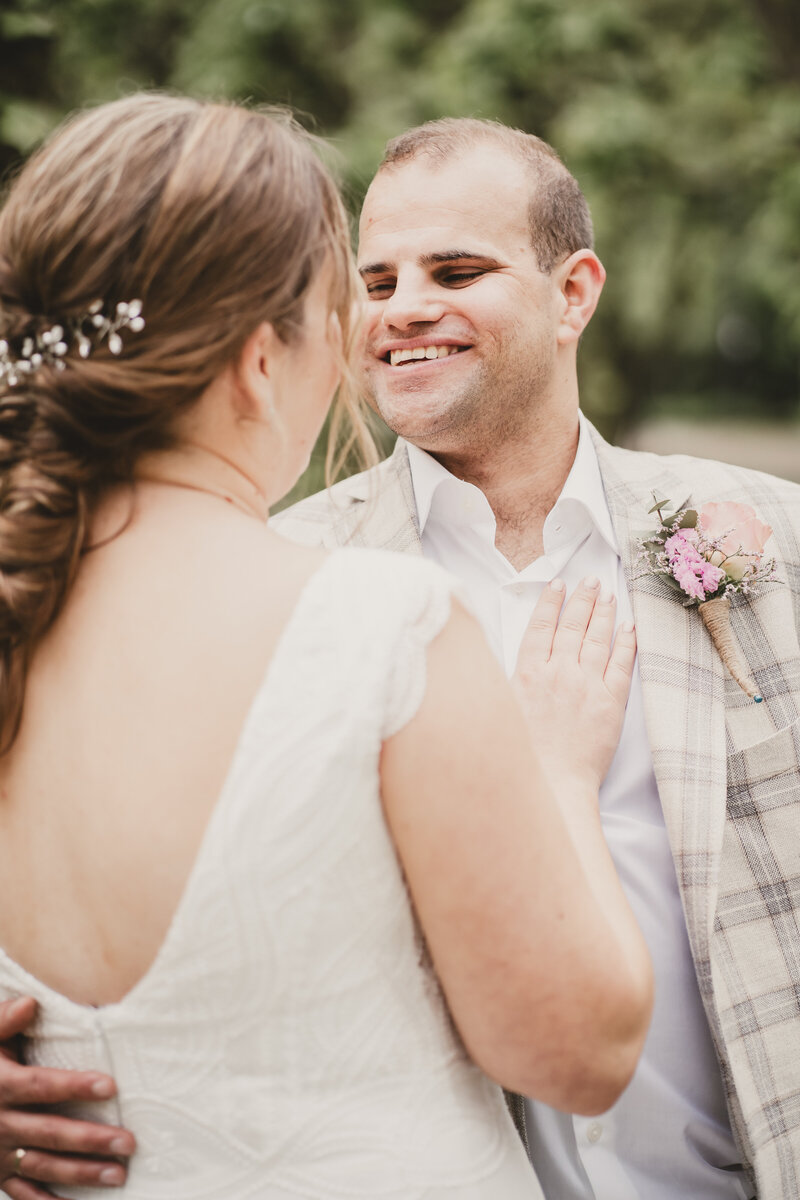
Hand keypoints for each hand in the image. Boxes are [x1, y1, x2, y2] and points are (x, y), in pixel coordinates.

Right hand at [0, 997, 134, 1196]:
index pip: (42, 1087)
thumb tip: (31, 1003)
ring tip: (118, 1175)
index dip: (75, 1086)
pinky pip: (22, 1193)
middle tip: (128, 1143)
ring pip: (43, 1166)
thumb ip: (3, 1020)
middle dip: (90, 1140)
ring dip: (80, 1174)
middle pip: (50, 1133)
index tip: (111, 1087)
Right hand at [512, 577, 636, 791]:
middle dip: (581, 598)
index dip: (550, 602)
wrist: (551, 784)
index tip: (557, 584)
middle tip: (589, 579)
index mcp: (528, 673)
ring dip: (603, 612)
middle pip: (572, 625)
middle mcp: (558, 673)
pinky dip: (626, 643)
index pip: (540, 626)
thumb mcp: (500, 710)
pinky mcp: (611, 703)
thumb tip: (496, 658)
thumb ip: (505, 680)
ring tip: (608, 593)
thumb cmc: (522, 754)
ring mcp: (587, 685)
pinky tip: (629, 627)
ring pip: (597, 638)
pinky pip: (622, 664)